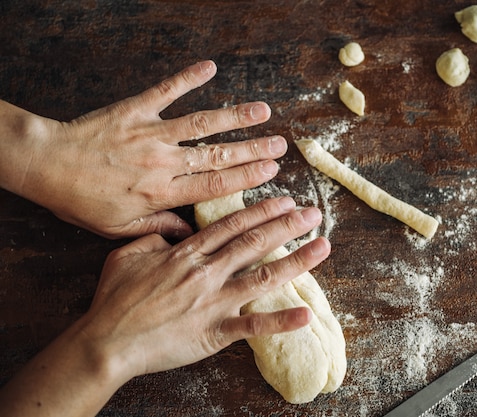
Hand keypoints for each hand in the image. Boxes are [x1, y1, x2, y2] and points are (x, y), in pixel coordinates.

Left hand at [0, 61, 286, 238]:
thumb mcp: (118, 227)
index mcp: (161, 192)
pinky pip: (166, 91)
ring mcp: (151, 133)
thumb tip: (190, 234)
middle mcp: (163, 161)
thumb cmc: (81, 200)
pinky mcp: (135, 110)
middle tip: (280, 145)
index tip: (271, 172)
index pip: (214, 185)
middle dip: (253, 150)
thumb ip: (158, 228)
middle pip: (217, 155)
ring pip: (201, 124)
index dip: (247, 178)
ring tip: (263, 111)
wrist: (46, 165)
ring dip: (234, 117)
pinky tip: (210, 68)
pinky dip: (187, 78)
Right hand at [83, 196, 328, 376]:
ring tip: (323, 247)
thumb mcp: (126, 254)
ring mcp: (213, 302)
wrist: (106, 342)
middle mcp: (207, 272)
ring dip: (296, 261)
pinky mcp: (214, 332)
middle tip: (313, 214)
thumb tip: (175, 232)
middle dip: (287, 226)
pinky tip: (305, 314)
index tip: (284, 200)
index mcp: (188, 253)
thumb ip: (155, 237)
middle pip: (254, 243)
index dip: (261, 211)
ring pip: (262, 277)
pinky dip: (280, 321)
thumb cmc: (114, 299)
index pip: (232, 225)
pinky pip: (252, 326)